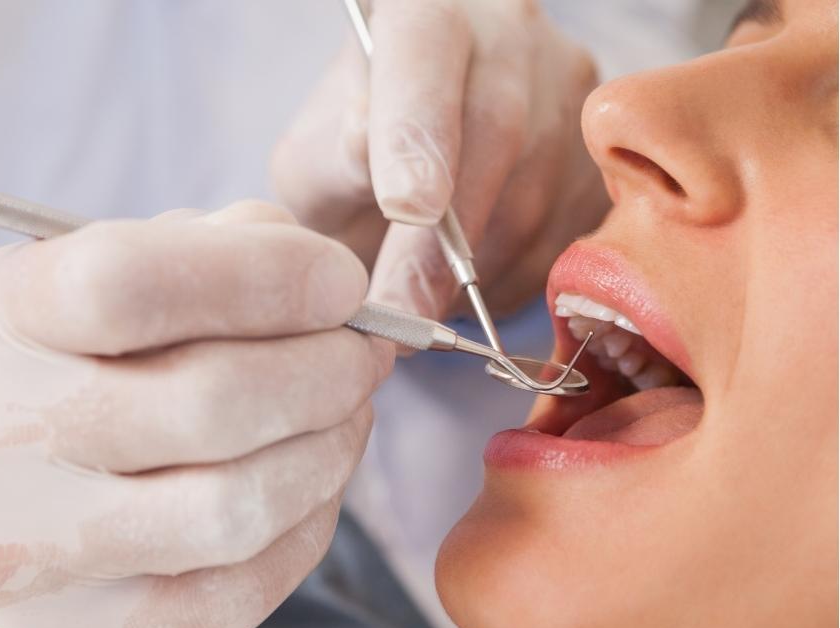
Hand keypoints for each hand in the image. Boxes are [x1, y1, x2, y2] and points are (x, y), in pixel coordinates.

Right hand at [0, 202, 392, 627]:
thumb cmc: (59, 361)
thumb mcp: (97, 274)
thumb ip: (208, 250)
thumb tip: (327, 281)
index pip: (129, 286)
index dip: (268, 276)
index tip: (341, 281)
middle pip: (211, 404)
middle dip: (331, 370)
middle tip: (363, 353)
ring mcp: (26, 556)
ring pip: (238, 509)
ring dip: (331, 450)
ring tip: (346, 414)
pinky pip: (237, 594)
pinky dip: (306, 530)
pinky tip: (310, 482)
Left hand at [273, 0, 609, 319]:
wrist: (418, 154)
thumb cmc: (356, 157)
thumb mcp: (317, 157)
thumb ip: (334, 158)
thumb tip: (366, 147)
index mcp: (425, 12)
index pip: (425, 53)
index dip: (419, 131)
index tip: (407, 208)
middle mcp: (508, 34)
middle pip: (499, 132)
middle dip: (447, 242)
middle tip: (405, 309)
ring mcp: (566, 88)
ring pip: (540, 190)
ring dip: (481, 268)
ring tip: (426, 298)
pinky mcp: (598, 153)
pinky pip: (570, 230)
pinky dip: (518, 277)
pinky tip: (475, 284)